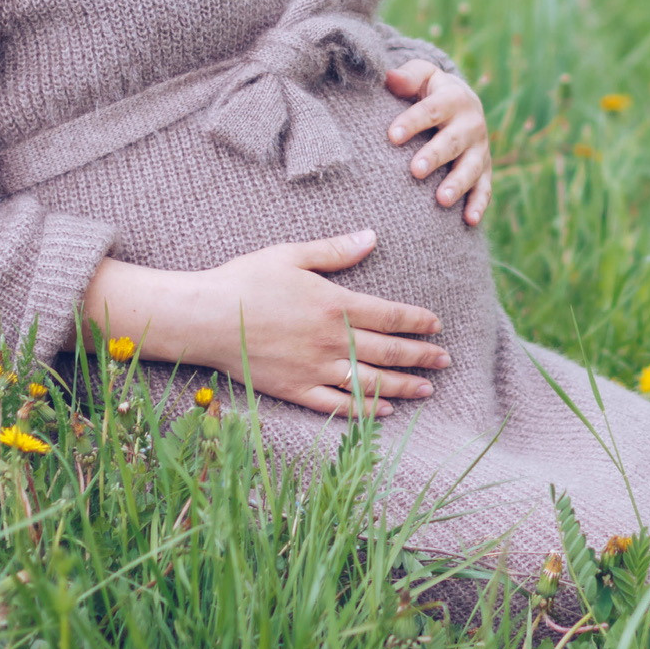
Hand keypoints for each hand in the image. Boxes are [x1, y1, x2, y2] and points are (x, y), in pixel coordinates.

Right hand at [78, 230, 447, 417]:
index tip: (436, 326)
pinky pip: (338, 404)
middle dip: (421, 357)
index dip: (418, 323)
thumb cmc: (246, 280)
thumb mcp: (292, 255)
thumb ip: (335, 250)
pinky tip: (383, 411)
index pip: (390, 316)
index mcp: (335, 304)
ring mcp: (315, 368)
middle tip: (445, 360)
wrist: (204, 318)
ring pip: (370, 382)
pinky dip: (364, 410)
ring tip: (426, 389)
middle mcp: (332, 340)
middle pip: (389, 352)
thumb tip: (372, 236)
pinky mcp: (295, 390)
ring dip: (402, 387)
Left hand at [384, 60, 491, 224]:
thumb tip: (390, 78)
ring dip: (457, 184)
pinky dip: (478, 204)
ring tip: (440, 199)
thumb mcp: (422, 76)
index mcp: (454, 98)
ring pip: (471, 168)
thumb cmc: (430, 90)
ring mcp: (480, 149)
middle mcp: (471, 124)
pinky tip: (468, 220)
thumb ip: (408, 76)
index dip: (412, 121)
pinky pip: (484, 188)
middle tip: (415, 170)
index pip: (431, 110)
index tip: (392, 136)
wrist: (462, 102)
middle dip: (435, 156)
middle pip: (453, 141)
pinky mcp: (485, 170)